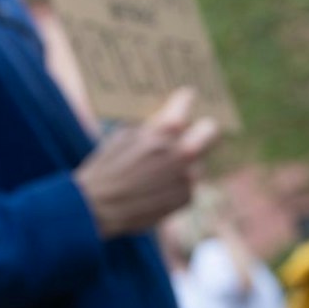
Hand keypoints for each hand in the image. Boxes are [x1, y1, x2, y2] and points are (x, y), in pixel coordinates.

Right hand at [73, 88, 221, 238]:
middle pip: (211, 131)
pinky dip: (177, 183)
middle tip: (195, 129)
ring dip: (184, 161)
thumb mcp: (122, 136)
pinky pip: (189, 183)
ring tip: (159, 170)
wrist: (96, 209)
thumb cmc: (104, 168)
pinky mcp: (186, 198)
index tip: (184, 98)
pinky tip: (155, 188)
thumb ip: (150, 128)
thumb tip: (167, 121)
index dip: (184, 99)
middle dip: (203, 128)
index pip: (187, 102)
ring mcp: (187, 179)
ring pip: (198, 160)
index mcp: (163, 133)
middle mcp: (182, 154)